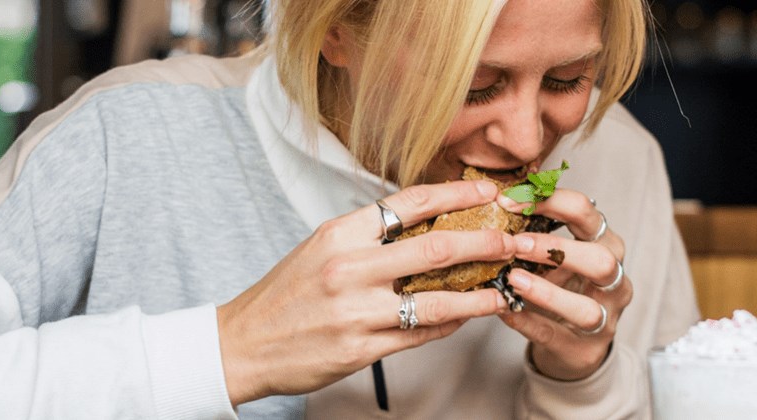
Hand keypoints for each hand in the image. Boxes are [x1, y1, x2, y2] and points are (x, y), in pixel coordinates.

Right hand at [217, 180, 513, 405]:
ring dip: (479, 293)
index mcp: (341, 233)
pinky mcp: (360, 349)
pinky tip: (465, 317)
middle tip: (513, 239)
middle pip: (436, 247)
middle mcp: (350, 267)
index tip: (488, 190)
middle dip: (485, 241)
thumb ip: (369, 236)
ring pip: (438, 299)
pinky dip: (449, 324)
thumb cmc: (285, 293)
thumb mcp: (321, 248)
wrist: (244, 343)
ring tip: (504, 289)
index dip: (457, 193)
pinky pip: (420, 334)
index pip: (410, 202)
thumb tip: (424, 225)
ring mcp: (357, 311)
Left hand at [497, 189, 631, 379]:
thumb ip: (533, 231)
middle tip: (515, 243)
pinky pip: (555, 336)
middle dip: (556, 249)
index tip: (509, 201)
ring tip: (512, 279)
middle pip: (601, 259)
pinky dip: (528, 322)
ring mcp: (604, 319)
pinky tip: (504, 309)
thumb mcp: (553, 255)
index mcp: (605, 244)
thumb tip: (495, 201)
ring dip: (546, 292)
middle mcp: (613, 280)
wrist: (572, 343)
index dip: (550, 201)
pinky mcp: (583, 350)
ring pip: (586, 308)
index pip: (587, 212)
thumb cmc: (561, 286)